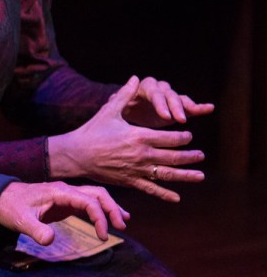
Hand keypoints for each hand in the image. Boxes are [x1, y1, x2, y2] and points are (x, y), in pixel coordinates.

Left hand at [0, 181, 127, 245]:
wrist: (0, 199)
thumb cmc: (10, 207)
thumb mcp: (21, 220)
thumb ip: (35, 230)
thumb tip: (50, 240)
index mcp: (58, 192)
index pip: (88, 201)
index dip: (99, 217)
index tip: (102, 236)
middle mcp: (65, 190)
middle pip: (97, 194)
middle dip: (112, 208)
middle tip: (122, 226)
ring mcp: (66, 195)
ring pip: (95, 196)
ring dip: (109, 207)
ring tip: (123, 222)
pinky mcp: (64, 202)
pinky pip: (88, 203)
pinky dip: (100, 210)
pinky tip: (109, 220)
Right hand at [48, 76, 204, 201]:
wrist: (76, 154)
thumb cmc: (92, 131)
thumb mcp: (109, 111)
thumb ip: (125, 95)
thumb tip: (135, 78)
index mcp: (139, 136)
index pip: (171, 138)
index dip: (183, 137)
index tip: (188, 136)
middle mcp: (142, 154)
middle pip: (174, 157)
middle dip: (190, 156)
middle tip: (200, 155)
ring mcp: (137, 170)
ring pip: (168, 174)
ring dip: (186, 175)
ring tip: (200, 175)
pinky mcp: (130, 181)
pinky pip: (151, 189)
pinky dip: (165, 194)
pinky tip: (176, 198)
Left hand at [120, 75, 213, 128]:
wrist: (128, 114)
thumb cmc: (120, 111)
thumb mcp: (115, 108)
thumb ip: (118, 102)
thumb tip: (112, 97)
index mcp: (143, 88)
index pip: (153, 92)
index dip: (160, 104)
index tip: (164, 116)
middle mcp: (158, 89)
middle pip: (169, 95)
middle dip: (175, 107)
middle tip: (180, 120)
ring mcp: (169, 97)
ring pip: (180, 99)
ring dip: (187, 106)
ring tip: (196, 112)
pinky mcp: (178, 107)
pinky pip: (190, 105)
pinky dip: (199, 106)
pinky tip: (209, 108)